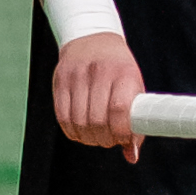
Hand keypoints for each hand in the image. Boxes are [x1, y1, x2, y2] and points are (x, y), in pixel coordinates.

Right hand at [53, 33, 143, 159]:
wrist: (92, 38)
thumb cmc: (120, 71)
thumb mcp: (134, 88)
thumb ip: (135, 122)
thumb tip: (132, 156)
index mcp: (123, 73)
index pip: (119, 109)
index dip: (120, 132)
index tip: (122, 140)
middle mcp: (99, 72)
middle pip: (96, 120)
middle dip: (104, 139)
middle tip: (109, 140)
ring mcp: (77, 75)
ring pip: (78, 122)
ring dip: (88, 138)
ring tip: (96, 137)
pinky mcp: (60, 79)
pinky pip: (62, 117)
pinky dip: (72, 131)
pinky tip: (80, 132)